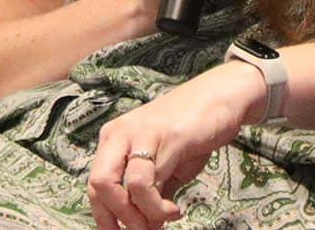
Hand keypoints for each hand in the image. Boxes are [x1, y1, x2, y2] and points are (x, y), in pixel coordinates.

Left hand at [85, 59, 265, 229]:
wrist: (220, 96)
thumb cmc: (191, 131)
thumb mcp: (166, 167)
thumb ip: (152, 194)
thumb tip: (147, 227)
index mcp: (114, 139)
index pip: (94, 185)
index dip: (105, 217)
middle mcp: (120, 133)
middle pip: (98, 184)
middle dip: (117, 217)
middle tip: (144, 229)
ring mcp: (141, 133)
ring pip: (121, 185)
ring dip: (142, 215)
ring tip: (165, 217)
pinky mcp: (166, 136)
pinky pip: (147, 180)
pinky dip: (158, 206)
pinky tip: (175, 209)